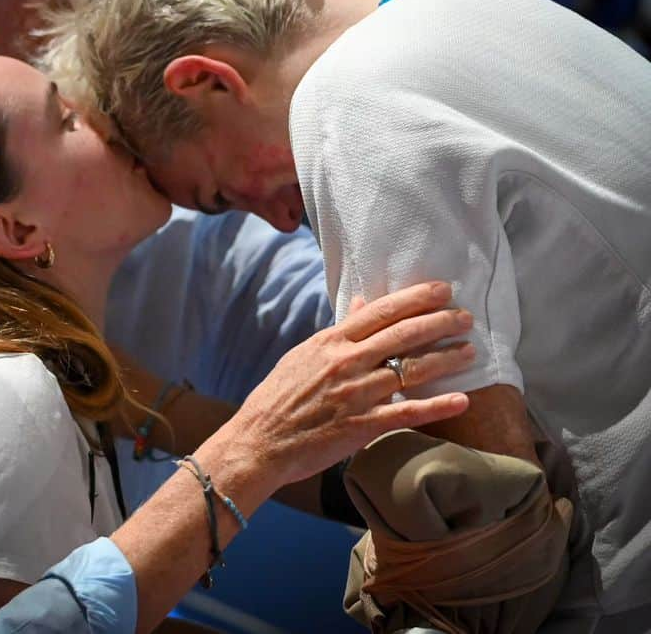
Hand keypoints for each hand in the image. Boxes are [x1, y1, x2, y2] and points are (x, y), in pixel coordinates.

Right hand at [231, 281, 472, 488]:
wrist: (259, 441)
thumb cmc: (278, 398)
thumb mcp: (304, 355)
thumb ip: (338, 331)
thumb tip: (361, 303)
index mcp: (331, 342)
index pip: (380, 311)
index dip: (415, 298)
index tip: (442, 289)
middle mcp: (346, 363)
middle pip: (402, 335)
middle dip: (440, 322)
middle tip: (466, 317)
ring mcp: (355, 394)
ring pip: (410, 370)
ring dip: (445, 358)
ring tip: (470, 351)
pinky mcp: (361, 426)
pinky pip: (407, 413)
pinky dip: (437, 406)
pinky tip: (461, 399)